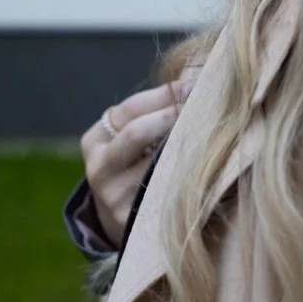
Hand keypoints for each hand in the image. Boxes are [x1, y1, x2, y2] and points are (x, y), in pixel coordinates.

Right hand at [80, 78, 195, 248]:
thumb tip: (193, 80)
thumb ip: (152, 110)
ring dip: (182, 147)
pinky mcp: (130, 221)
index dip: (164, 95)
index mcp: (94, 140)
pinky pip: (164, 192)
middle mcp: (98, 168)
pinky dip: (184, 176)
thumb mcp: (131, 136)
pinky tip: (203, 166)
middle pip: (136, 132)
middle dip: (171, 115)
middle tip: (201, 106)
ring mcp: (112, 197)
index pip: (131, 108)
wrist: (120, 218)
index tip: (194, 86)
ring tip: (208, 133)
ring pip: (153, 163)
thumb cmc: (135, 163)